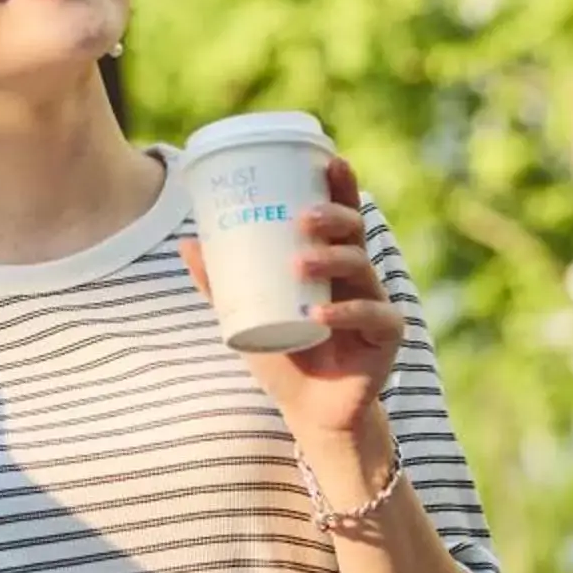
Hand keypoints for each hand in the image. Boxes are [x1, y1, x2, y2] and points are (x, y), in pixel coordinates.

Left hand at [181, 155, 404, 449]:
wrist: (310, 413)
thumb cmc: (283, 356)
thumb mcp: (245, 317)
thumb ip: (220, 284)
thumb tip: (187, 243)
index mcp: (332, 264)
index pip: (342, 216)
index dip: (341, 186)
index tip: (330, 159)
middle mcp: (358, 278)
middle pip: (356, 233)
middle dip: (333, 218)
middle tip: (302, 218)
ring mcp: (375, 304)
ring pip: (363, 268)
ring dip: (332, 260)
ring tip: (300, 263)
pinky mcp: (386, 337)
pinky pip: (373, 316)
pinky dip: (345, 314)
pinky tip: (319, 316)